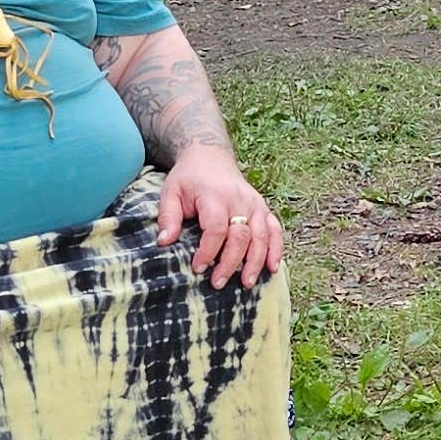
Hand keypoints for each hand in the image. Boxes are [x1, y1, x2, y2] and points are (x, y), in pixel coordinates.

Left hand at [156, 140, 282, 287]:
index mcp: (215, 196)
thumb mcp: (171, 192)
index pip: (216, 228)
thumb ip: (168, 217)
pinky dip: (276, 249)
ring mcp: (254, 204)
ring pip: (261, 236)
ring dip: (256, 261)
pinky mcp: (263, 208)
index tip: (198, 268)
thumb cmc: (189, 177)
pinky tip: (272, 268)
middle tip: (218, 283)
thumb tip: (164, 243)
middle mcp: (239, 200)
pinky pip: (275, 229)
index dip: (208, 251)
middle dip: (230, 263)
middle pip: (241, 236)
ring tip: (247, 283)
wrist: (210, 156)